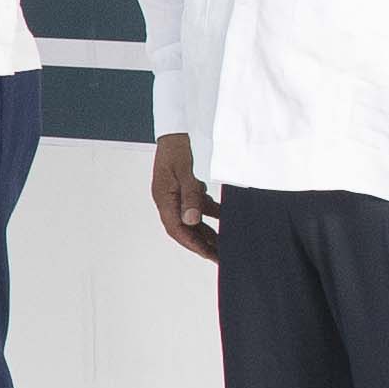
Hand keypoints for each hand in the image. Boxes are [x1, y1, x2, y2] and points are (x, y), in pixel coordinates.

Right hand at [150, 135, 219, 261]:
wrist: (176, 130)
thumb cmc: (176, 148)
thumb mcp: (185, 172)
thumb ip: (190, 196)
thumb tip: (191, 220)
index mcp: (164, 198)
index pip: (177, 228)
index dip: (192, 243)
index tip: (208, 254)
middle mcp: (169, 200)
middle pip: (185, 229)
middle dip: (202, 244)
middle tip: (219, 256)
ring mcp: (177, 195)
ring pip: (192, 220)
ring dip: (207, 231)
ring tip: (223, 244)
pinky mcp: (186, 189)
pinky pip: (198, 206)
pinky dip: (211, 214)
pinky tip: (225, 218)